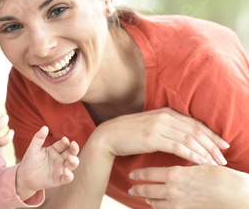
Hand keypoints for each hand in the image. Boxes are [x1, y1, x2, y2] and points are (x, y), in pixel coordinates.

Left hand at [15, 126, 79, 200]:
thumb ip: (39, 138)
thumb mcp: (33, 148)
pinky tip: (66, 171)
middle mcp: (60, 159)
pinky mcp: (58, 179)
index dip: (65, 142)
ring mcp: (60, 169)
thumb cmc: (30, 160)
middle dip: (74, 149)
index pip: (63, 144)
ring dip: (74, 161)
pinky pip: (67, 178)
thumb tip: (45, 127)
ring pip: (72, 164)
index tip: (64, 139)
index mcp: (55, 150)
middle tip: (74, 145)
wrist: (24, 176)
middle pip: (71, 153)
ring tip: (70, 158)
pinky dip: (69, 175)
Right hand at [91, 107, 228, 164]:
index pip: (195, 123)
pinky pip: (178, 147)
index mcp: (166, 112)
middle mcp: (164, 116)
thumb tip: (186, 136)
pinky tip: (200, 162)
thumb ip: (168, 127)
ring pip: (190, 139)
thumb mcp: (152, 125)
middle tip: (223, 157)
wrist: (109, 136)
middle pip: (196, 130)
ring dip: (205, 152)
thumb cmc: (130, 133)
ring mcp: (158, 126)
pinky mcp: (152, 137)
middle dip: (213, 145)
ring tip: (215, 163)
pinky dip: (192, 155)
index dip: (212, 134)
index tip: (223, 145)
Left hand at [128, 165, 248, 207]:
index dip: (139, 174)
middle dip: (138, 189)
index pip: (149, 174)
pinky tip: (157, 205)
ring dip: (148, 199)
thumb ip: (182, 164)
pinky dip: (160, 207)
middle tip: (130, 189)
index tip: (132, 174)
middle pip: (148, 190)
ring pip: (156, 202)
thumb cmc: (219, 175)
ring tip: (143, 197)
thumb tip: (174, 161)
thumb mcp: (196, 164)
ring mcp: (179, 202)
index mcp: (175, 174)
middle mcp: (173, 190)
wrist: (235, 194)